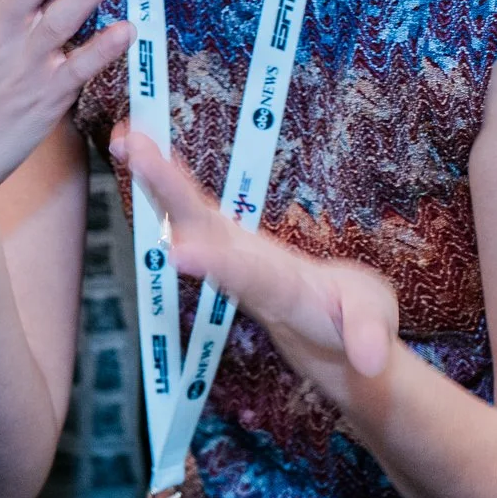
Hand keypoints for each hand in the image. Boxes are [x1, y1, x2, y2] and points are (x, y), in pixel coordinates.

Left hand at [119, 130, 399, 404]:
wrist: (324, 334)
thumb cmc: (351, 323)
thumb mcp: (371, 327)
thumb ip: (369, 336)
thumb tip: (372, 358)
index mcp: (283, 290)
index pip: (249, 276)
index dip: (217, 264)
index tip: (180, 252)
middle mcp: (242, 267)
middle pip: (200, 226)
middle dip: (168, 190)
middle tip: (134, 153)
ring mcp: (228, 249)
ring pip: (186, 210)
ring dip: (155, 176)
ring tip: (124, 139)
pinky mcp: (224, 235)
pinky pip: (188, 199)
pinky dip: (163, 173)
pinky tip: (134, 142)